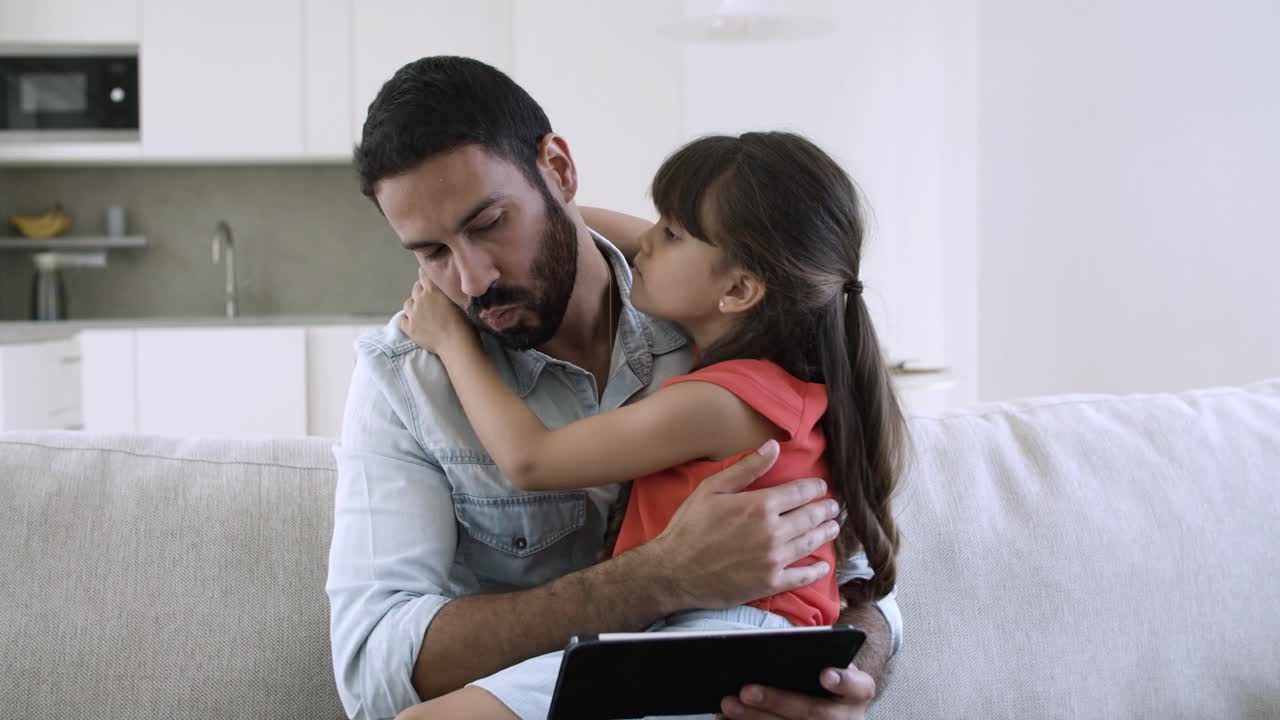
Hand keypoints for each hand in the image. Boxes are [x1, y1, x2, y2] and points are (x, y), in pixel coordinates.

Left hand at [400, 266, 474, 353]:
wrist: (456, 344)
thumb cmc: (464, 323)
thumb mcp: (459, 301)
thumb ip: (448, 293)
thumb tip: (446, 290)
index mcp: (433, 290)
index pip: (423, 275)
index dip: (426, 276)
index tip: (430, 279)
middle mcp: (420, 299)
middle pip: (415, 288)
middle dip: (421, 290)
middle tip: (430, 298)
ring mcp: (412, 314)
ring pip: (407, 303)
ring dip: (413, 304)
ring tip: (421, 311)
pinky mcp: (409, 328)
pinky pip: (402, 319)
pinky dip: (407, 319)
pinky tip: (414, 322)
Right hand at [649, 439, 840, 611]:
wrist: (674, 571)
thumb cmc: (689, 527)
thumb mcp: (712, 489)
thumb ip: (747, 468)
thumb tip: (774, 446)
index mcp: (760, 505)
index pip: (799, 493)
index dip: (814, 488)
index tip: (821, 487)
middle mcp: (772, 532)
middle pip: (809, 517)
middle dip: (824, 510)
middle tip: (833, 507)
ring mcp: (773, 560)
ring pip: (810, 543)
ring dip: (825, 534)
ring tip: (833, 528)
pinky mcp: (770, 583)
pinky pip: (801, 577)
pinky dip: (816, 571)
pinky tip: (823, 567)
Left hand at [717, 664, 876, 719]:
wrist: (833, 707)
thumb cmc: (822, 677)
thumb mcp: (826, 663)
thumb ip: (811, 656)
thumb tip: (767, 648)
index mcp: (858, 692)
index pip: (859, 686)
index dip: (843, 681)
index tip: (824, 674)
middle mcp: (849, 719)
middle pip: (814, 713)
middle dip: (778, 701)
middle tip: (745, 690)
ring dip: (755, 719)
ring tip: (728, 704)